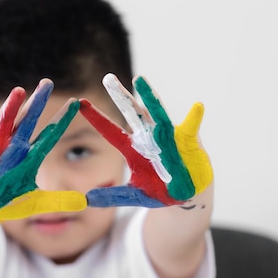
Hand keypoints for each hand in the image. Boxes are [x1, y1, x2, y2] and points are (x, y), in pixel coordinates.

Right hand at [0, 80, 86, 219]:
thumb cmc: (7, 201)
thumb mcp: (35, 202)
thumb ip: (58, 201)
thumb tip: (84, 203)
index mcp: (30, 158)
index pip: (50, 135)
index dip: (62, 120)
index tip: (76, 102)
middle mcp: (15, 147)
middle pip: (29, 121)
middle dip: (38, 102)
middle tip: (48, 82)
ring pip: (6, 121)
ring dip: (12, 107)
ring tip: (20, 90)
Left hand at [79, 73, 212, 207]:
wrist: (187, 194)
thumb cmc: (160, 190)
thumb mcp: (135, 195)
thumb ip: (113, 197)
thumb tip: (87, 199)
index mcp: (133, 149)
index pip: (111, 131)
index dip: (96, 118)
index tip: (80, 103)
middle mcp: (148, 138)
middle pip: (132, 114)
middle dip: (121, 97)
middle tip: (108, 78)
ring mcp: (168, 136)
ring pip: (157, 114)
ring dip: (149, 98)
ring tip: (140, 80)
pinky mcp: (188, 141)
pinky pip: (191, 128)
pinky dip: (194, 118)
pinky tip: (196, 107)